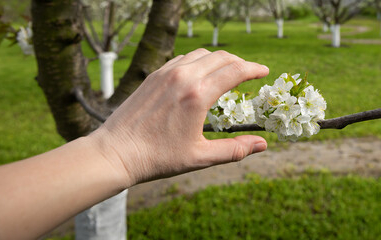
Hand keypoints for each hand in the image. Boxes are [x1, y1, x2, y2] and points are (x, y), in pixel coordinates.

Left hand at [90, 49, 269, 185]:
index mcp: (197, 95)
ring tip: (227, 73)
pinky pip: (183, 59)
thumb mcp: (201, 158)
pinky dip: (199, 61)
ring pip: (201, 54)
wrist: (116, 152)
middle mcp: (183, 77)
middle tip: (250, 73)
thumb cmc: (158, 158)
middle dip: (240, 62)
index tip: (265, 71)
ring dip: (219, 60)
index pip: (235, 71)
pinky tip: (200, 75)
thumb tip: (262, 145)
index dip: (254, 69)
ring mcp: (166, 73)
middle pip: (221, 57)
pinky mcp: (153, 75)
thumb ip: (235, 149)